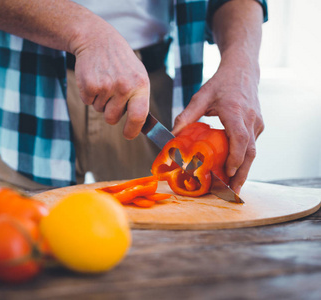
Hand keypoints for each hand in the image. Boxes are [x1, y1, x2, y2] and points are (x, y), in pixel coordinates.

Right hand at [72, 28, 149, 139]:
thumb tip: (139, 125)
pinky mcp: (89, 85)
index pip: (139, 116)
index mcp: (140, 85)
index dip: (132, 130)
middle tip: (111, 94)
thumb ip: (139, 99)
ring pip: (99, 110)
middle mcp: (124, 86)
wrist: (98, 41)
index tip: (128, 135)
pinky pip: (88, 102)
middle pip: (112, 118)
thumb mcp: (137, 76)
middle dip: (110, 112)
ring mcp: (106, 86)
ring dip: (100, 100)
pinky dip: (89, 94)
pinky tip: (94, 79)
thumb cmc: (120, 62)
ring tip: (104, 81)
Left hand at [172, 56, 263, 193]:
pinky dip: (243, 160)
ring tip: (232, 189)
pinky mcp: (258, 126)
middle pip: (250, 152)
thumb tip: (172, 134)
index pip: (240, 139)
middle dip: (241, 174)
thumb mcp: (201, 96)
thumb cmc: (221, 83)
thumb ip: (186, 115)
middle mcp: (250, 119)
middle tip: (232, 192)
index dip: (235, 157)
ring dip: (243, 171)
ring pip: (252, 152)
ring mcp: (257, 123)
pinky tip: (233, 172)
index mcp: (235, 111)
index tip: (228, 172)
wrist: (243, 70)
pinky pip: (251, 146)